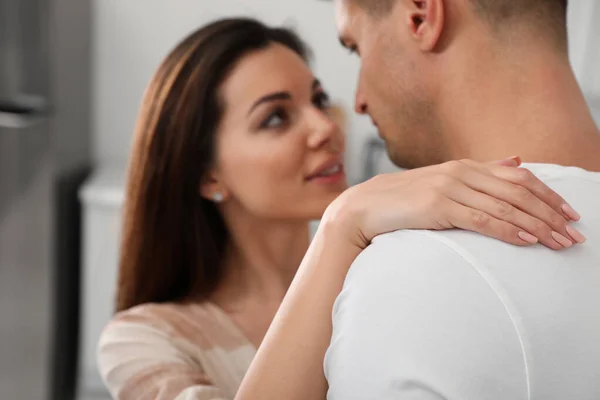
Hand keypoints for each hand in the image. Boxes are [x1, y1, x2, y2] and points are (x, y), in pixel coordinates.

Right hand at [326, 158, 583, 250]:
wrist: (365, 206)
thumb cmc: (404, 199)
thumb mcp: (444, 181)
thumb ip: (481, 173)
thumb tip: (515, 162)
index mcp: (466, 166)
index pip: (518, 178)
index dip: (548, 195)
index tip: (569, 213)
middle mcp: (461, 172)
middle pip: (518, 192)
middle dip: (550, 214)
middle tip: (574, 234)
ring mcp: (449, 188)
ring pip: (505, 207)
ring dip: (537, 226)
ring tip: (559, 242)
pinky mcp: (438, 206)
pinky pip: (481, 219)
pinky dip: (507, 230)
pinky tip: (526, 240)